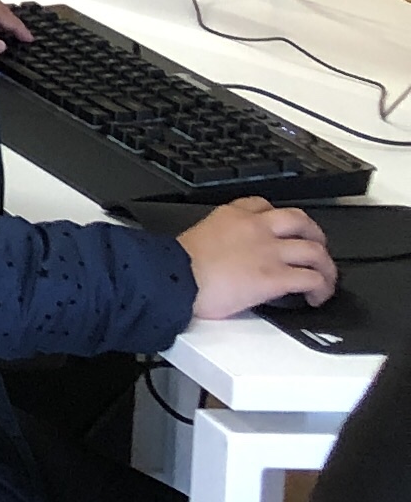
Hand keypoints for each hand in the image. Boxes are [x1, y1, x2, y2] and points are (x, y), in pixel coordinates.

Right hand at [182, 200, 336, 318]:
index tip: (281, 229)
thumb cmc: (177, 265)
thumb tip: (227, 257)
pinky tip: (317, 296)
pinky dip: (322, 288)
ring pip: (315, 251)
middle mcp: (255, 229)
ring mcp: (268, 252)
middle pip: (300, 221)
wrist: (174, 278)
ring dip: (326, 266)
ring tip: (326, 278)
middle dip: (315, 235)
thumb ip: (220, 240)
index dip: (278, 217)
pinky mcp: (275, 277)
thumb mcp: (198, 238)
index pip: (263, 205)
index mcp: (232, 216)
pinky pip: (312, 279)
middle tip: (317, 247)